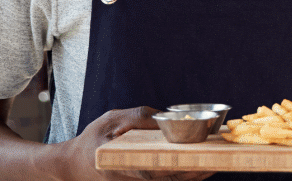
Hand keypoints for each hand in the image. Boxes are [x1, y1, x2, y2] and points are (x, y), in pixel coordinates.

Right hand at [63, 106, 213, 180]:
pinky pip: (165, 179)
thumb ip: (138, 117)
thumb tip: (165, 117)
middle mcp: (133, 179)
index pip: (157, 170)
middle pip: (170, 180)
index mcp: (124, 165)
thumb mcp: (111, 120)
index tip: (203, 161)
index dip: (183, 168)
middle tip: (219, 162)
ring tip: (215, 162)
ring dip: (192, 174)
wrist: (72, 165)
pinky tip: (199, 164)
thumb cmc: (92, 140)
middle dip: (195, 173)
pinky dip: (183, 173)